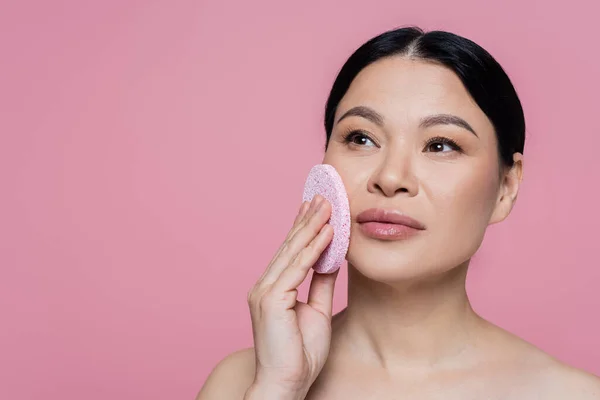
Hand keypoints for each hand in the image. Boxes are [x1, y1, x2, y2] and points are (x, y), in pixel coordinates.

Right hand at [245, 195, 339, 397]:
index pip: (291, 251)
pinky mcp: (272, 299)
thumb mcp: (316, 310)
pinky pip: (299, 268)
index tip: (315, 207)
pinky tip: (327, 231)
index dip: (304, 227)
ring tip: (327, 204)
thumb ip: (321, 283)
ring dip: (313, 226)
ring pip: (294, 251)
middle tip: (323, 195)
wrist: (286, 383)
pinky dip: (314, 248)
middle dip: (308, 218)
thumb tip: (332, 258)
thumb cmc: (299, 353)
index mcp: (273, 288)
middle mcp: (264, 285)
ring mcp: (265, 291)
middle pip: (290, 245)